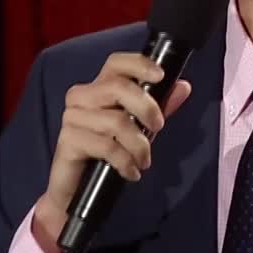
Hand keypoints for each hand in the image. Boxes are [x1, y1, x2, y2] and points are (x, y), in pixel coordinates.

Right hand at [32, 52, 191, 252]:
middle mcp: (81, 96)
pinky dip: (125, 162)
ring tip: (144, 161)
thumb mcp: (139, 128)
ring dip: (139, 145)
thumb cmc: (107, 153)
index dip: (139, 64)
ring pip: (116, 121)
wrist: (77, 190)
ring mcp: (72, 118)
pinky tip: (132, 172)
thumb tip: (184, 86)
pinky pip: (106, 147)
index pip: (116, 63)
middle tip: (159, 127)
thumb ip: (159, 106)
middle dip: (146, 107)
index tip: (161, 76)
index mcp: (98, 87)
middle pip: (118, 87)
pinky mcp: (68, 141)